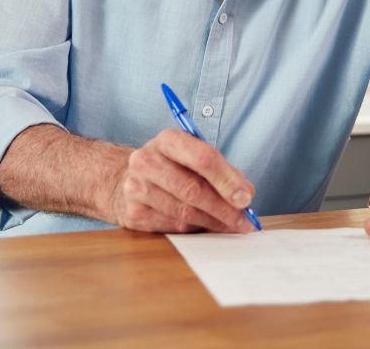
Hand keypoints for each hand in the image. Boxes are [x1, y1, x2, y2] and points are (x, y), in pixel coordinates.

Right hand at [110, 128, 257, 233]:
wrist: (123, 180)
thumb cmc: (169, 167)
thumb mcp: (192, 157)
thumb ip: (221, 171)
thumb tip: (245, 194)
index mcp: (167, 140)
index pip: (202, 158)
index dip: (227, 180)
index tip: (246, 197)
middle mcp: (146, 161)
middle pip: (193, 189)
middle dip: (224, 207)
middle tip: (244, 219)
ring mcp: (136, 188)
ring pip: (184, 211)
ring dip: (213, 222)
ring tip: (231, 225)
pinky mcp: (133, 213)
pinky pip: (172, 226)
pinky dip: (195, 229)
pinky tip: (207, 227)